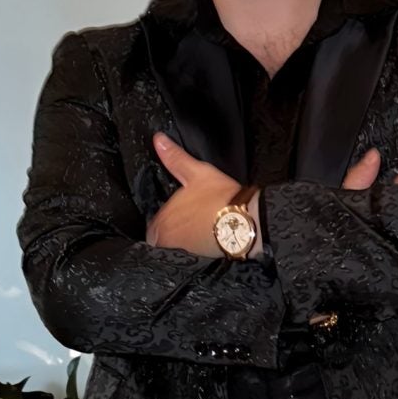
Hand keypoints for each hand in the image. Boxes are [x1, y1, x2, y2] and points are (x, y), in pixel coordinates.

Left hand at [147, 133, 240, 255]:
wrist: (245, 220)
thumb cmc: (219, 198)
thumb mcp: (195, 172)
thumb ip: (174, 158)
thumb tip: (158, 140)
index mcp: (162, 223)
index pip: (152, 228)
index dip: (161, 220)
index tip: (171, 214)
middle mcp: (170, 242)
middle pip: (163, 240)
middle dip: (171, 231)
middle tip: (186, 219)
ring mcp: (187, 251)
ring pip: (179, 246)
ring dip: (185, 238)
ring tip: (198, 226)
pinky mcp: (203, 258)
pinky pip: (193, 253)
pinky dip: (198, 245)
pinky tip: (208, 235)